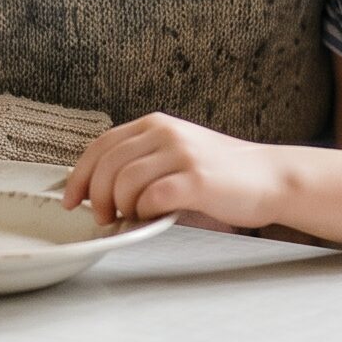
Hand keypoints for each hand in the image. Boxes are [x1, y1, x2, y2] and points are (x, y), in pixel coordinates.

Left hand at [61, 113, 287, 229]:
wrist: (271, 177)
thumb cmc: (221, 173)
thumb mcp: (175, 152)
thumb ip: (141, 162)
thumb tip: (97, 190)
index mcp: (155, 124)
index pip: (101, 145)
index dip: (79, 175)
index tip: (70, 199)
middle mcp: (165, 133)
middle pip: (107, 164)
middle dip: (96, 196)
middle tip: (102, 216)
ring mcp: (182, 154)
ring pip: (124, 181)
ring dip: (120, 206)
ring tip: (131, 217)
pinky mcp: (196, 180)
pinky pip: (152, 198)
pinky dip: (144, 212)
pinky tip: (153, 217)